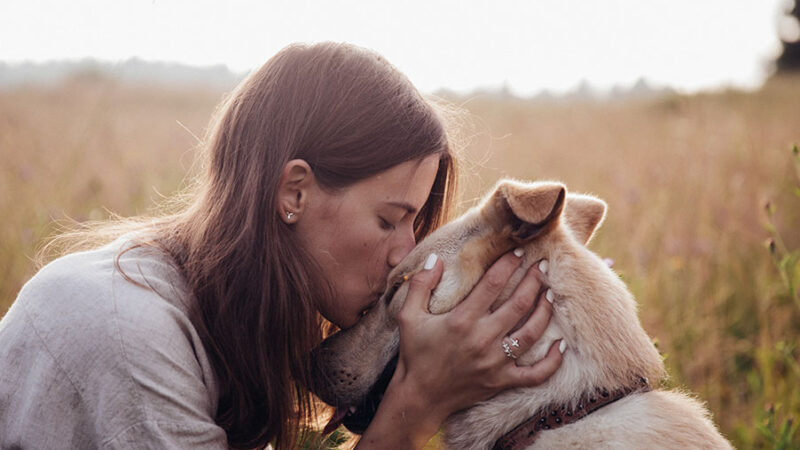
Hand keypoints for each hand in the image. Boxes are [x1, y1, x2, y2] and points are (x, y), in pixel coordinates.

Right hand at [357, 250, 562, 447]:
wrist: (419, 396)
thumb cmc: (415, 353)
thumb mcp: (408, 316)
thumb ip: (420, 285)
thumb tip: (434, 258)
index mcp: (461, 320)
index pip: (493, 284)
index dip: (509, 264)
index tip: (519, 251)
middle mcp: (482, 339)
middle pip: (519, 304)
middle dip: (534, 280)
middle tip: (543, 265)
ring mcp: (495, 362)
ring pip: (532, 332)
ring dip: (545, 310)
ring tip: (550, 294)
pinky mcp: (502, 382)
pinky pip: (536, 374)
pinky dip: (553, 360)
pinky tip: (561, 344)